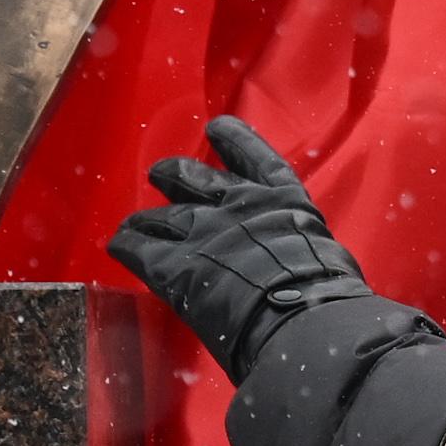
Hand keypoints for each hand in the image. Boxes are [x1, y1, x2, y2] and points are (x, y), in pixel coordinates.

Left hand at [109, 117, 378, 386]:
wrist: (303, 317)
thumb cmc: (328, 299)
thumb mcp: (326, 259)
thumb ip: (300, 250)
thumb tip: (306, 270)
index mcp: (283, 201)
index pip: (256, 159)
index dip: (234, 140)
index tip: (217, 128)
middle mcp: (238, 205)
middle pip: (193, 179)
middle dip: (174, 176)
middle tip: (160, 175)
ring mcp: (204, 232)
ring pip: (160, 216)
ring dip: (144, 220)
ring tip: (132, 224)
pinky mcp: (176, 265)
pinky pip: (139, 248)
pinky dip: (126, 245)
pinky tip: (117, 245)